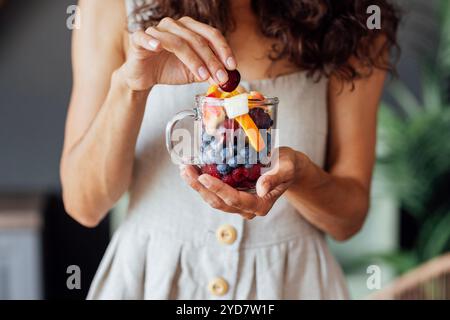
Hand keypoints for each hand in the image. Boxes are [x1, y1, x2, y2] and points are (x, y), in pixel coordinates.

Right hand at [121, 16, 235, 90]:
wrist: (144, 77)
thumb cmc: (168, 69)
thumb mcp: (194, 73)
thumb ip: (209, 73)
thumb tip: (226, 78)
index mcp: (190, 29)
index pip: (211, 34)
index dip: (223, 49)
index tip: (232, 66)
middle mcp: (174, 26)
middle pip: (197, 39)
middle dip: (212, 60)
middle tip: (220, 77)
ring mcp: (156, 31)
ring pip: (178, 42)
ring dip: (193, 60)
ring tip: (203, 76)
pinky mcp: (138, 39)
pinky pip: (145, 37)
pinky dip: (152, 41)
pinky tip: (158, 48)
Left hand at [180, 147, 300, 218]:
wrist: (287, 166)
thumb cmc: (288, 165)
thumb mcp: (286, 168)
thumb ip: (275, 178)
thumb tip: (260, 189)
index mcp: (261, 204)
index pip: (235, 199)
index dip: (218, 189)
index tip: (204, 177)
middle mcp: (247, 208)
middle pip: (219, 202)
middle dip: (200, 188)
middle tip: (186, 171)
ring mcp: (238, 203)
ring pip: (213, 199)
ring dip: (197, 186)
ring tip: (184, 170)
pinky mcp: (232, 195)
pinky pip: (214, 192)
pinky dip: (202, 182)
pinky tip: (192, 170)